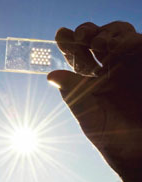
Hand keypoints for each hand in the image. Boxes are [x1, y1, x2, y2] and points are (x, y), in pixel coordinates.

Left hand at [47, 21, 141, 181]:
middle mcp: (109, 69)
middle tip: (79, 36)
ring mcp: (129, 65)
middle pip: (95, 38)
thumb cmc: (111, 136)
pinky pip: (138, 43)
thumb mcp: (87, 114)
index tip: (61, 34)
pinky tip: (114, 48)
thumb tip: (50, 74)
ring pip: (117, 34)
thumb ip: (71, 93)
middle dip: (85, 31)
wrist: (138, 150)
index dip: (68, 43)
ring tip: (95, 44)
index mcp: (90, 79)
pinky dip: (127, 40)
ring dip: (105, 33)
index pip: (77, 55)